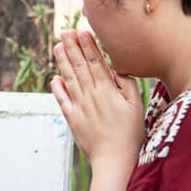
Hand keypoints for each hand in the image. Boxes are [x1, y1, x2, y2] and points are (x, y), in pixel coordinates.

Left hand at [51, 30, 144, 169]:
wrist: (114, 159)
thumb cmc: (131, 133)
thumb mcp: (135, 106)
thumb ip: (125, 85)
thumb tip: (116, 68)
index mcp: (107, 90)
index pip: (96, 62)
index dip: (88, 46)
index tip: (81, 31)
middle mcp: (90, 95)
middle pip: (79, 66)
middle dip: (72, 48)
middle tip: (65, 32)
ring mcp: (79, 106)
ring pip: (69, 79)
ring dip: (63, 62)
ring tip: (58, 46)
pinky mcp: (72, 118)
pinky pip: (62, 100)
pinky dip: (58, 88)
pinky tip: (55, 77)